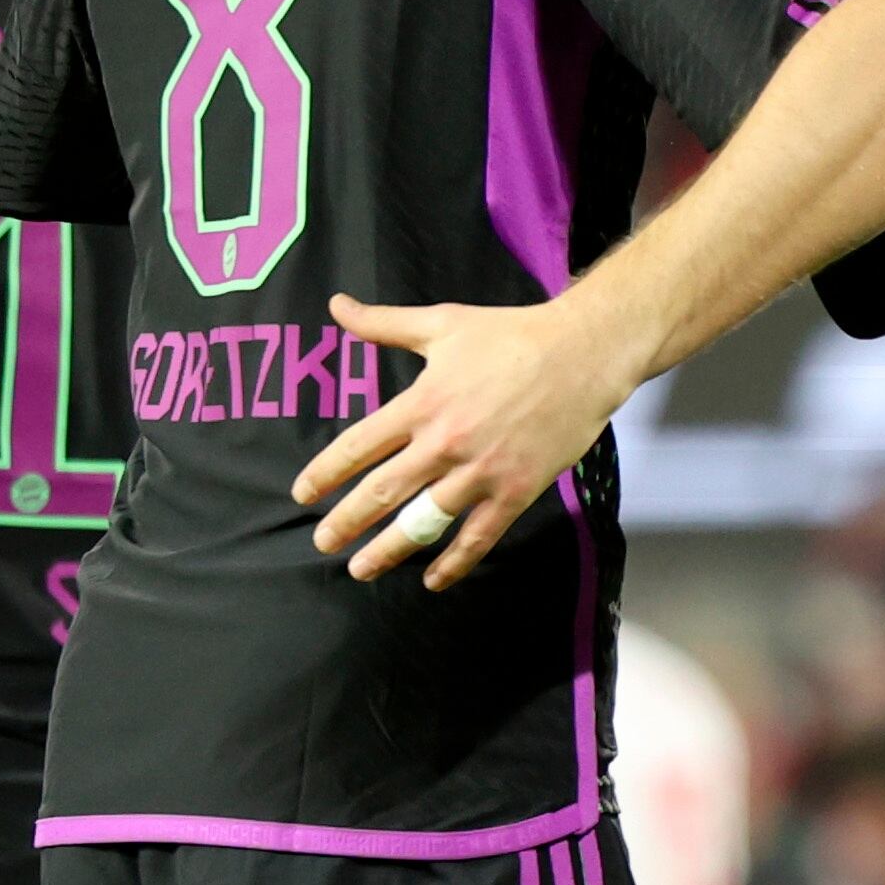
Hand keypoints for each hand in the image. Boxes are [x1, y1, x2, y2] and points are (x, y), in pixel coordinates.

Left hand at [289, 294, 646, 591]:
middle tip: (322, 542)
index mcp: (422, 403)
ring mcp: (480, 472)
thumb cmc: (510, 335)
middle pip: (382, 492)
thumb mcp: (442, 322)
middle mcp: (444, 443)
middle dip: (345, 522)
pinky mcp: (515, 490)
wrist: (581, 354)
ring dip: (388, 550)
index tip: (303, 494)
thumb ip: (384, 324)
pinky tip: (432, 579)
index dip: (325, 473)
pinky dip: (454, 563)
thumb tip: (336, 305)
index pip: (359, 446)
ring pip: (423, 522)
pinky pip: (478, 537)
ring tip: (361, 569)